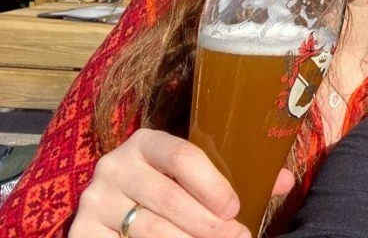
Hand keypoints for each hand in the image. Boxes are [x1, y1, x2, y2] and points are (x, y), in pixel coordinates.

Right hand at [69, 128, 257, 237]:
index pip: (182, 155)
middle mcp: (115, 166)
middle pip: (169, 199)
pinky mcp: (81, 233)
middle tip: (239, 237)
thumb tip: (284, 182)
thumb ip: (236, 174)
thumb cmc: (168, 185)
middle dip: (209, 225)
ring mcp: (95, 201)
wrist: (115, 204)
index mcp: (147, 141)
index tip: (235, 207)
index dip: (212, 183)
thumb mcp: (193, 173)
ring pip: (148, 230)